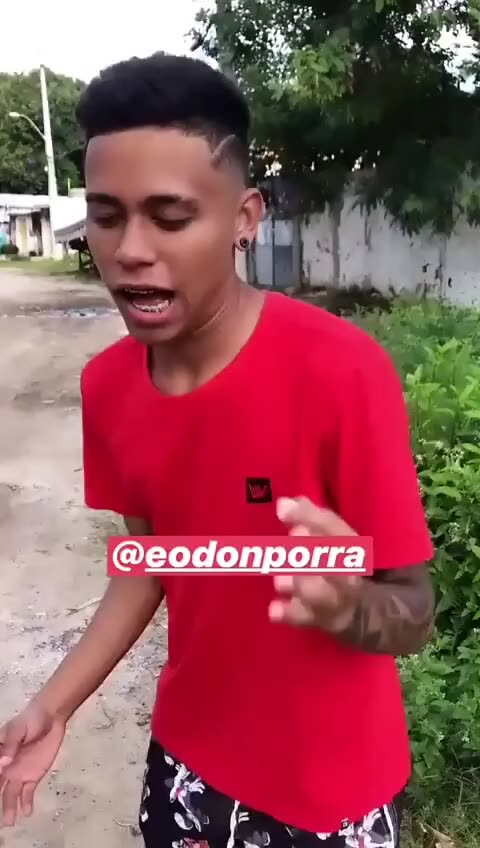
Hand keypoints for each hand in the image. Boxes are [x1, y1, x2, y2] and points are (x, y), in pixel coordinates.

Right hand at [0, 701, 65, 826]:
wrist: (51, 717)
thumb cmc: (31, 720)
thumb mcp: (19, 728)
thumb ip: (12, 745)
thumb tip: (3, 763)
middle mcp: (5, 767)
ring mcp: (18, 773)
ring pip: (10, 794)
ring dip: (9, 807)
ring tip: (9, 822)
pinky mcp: (32, 776)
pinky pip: (27, 792)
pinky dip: (26, 803)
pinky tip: (27, 812)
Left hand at [269, 496, 362, 630]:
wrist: (357, 607)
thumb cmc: (333, 562)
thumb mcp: (329, 538)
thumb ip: (309, 518)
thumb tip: (285, 502)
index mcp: (351, 547)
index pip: (334, 529)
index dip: (309, 516)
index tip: (281, 508)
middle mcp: (348, 574)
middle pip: (335, 562)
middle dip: (312, 549)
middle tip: (291, 537)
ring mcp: (336, 600)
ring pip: (321, 594)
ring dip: (301, 583)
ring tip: (281, 580)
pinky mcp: (322, 621)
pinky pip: (306, 620)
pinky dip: (290, 614)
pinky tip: (274, 610)